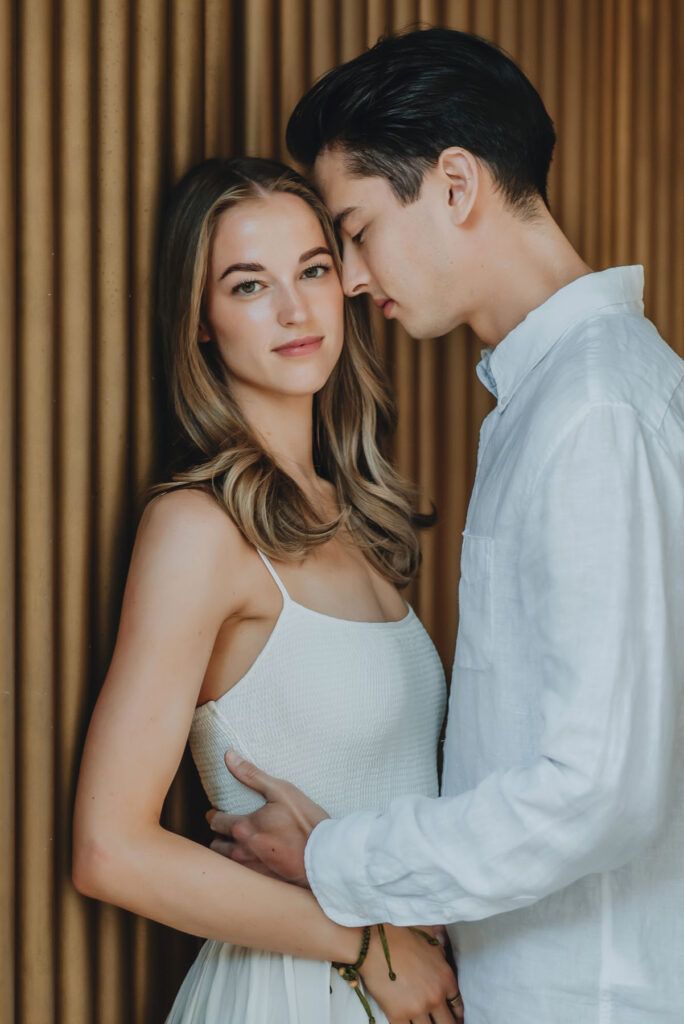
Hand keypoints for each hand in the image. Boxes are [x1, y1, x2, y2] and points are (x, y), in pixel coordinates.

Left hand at [206, 750, 328, 885]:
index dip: (214, 815)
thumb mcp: (281, 791)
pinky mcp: (263, 881)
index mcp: (243, 827)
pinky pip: (241, 875)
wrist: (325, 856)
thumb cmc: (305, 821)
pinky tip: (251, 860)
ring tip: (235, 844)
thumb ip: (251, 774)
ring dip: (227, 852)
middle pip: (216, 845)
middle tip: (225, 829)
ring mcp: (251, 869)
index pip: (215, 821)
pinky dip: (241, 867)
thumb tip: (228, 756)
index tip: (216, 812)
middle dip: (218, 836)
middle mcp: (242, 851)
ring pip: (226, 862)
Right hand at [360, 924, 461, 1023]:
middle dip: (446, 1023)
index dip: (457, 1014)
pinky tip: (408, 1022)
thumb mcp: (429, 935)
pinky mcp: (397, 1015)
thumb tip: (444, 943)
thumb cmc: (401, 934)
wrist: (373, 943)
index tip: (453, 1017)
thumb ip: (440, 946)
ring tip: (423, 1021)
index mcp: (446, 979)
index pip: (458, 1005)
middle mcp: (435, 997)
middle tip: (441, 1022)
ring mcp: (417, 1009)